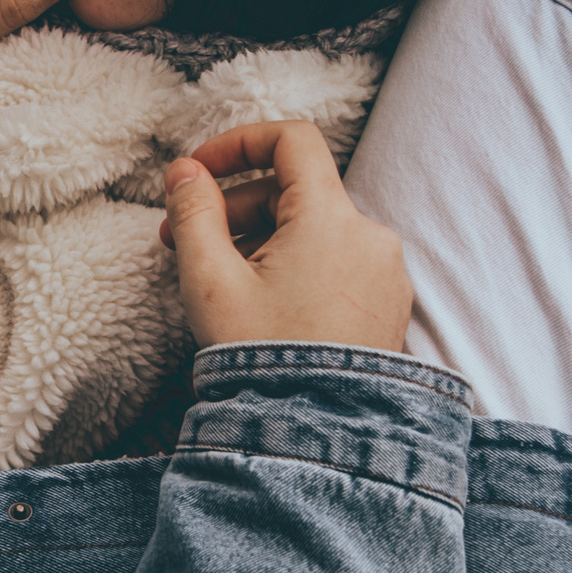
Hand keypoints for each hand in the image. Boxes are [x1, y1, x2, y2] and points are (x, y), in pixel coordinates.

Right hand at [159, 120, 411, 352]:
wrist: (315, 432)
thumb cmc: (261, 356)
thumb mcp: (209, 279)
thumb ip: (192, 212)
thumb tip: (184, 172)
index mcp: (330, 218)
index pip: (292, 140)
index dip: (238, 143)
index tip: (198, 172)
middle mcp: (369, 236)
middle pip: (295, 191)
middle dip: (234, 207)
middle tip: (183, 242)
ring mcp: (385, 273)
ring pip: (314, 230)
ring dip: (261, 240)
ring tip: (219, 282)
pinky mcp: (388, 306)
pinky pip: (337, 264)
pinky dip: (296, 267)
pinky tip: (261, 304)